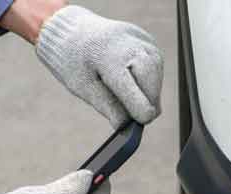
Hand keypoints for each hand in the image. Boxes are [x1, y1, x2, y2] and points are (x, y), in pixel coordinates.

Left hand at [35, 5, 162, 126]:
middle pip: (151, 82)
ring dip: (149, 90)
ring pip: (156, 74)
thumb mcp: (83, 87)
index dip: (140, 111)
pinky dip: (148, 78)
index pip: (135, 91)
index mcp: (110, 57)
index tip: (142, 121)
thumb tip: (127, 126)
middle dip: (147, 101)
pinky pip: (156, 65)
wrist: (74, 31)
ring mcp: (141, 39)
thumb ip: (108, 106)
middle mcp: (130, 44)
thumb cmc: (75, 61)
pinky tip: (133, 78)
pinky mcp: (148, 40)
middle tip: (139, 115)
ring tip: (130, 93)